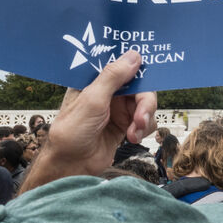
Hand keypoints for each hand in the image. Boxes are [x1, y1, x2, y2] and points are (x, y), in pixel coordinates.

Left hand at [19, 51, 156, 193]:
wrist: (71, 166)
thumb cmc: (72, 132)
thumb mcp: (93, 100)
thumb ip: (113, 77)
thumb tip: (133, 56)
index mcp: (96, 80)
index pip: (123, 66)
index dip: (138, 68)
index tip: (151, 73)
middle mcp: (108, 92)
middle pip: (140, 87)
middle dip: (145, 103)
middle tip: (141, 118)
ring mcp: (118, 109)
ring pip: (145, 105)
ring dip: (144, 118)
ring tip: (134, 132)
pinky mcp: (125, 125)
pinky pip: (145, 120)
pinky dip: (143, 129)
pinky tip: (133, 137)